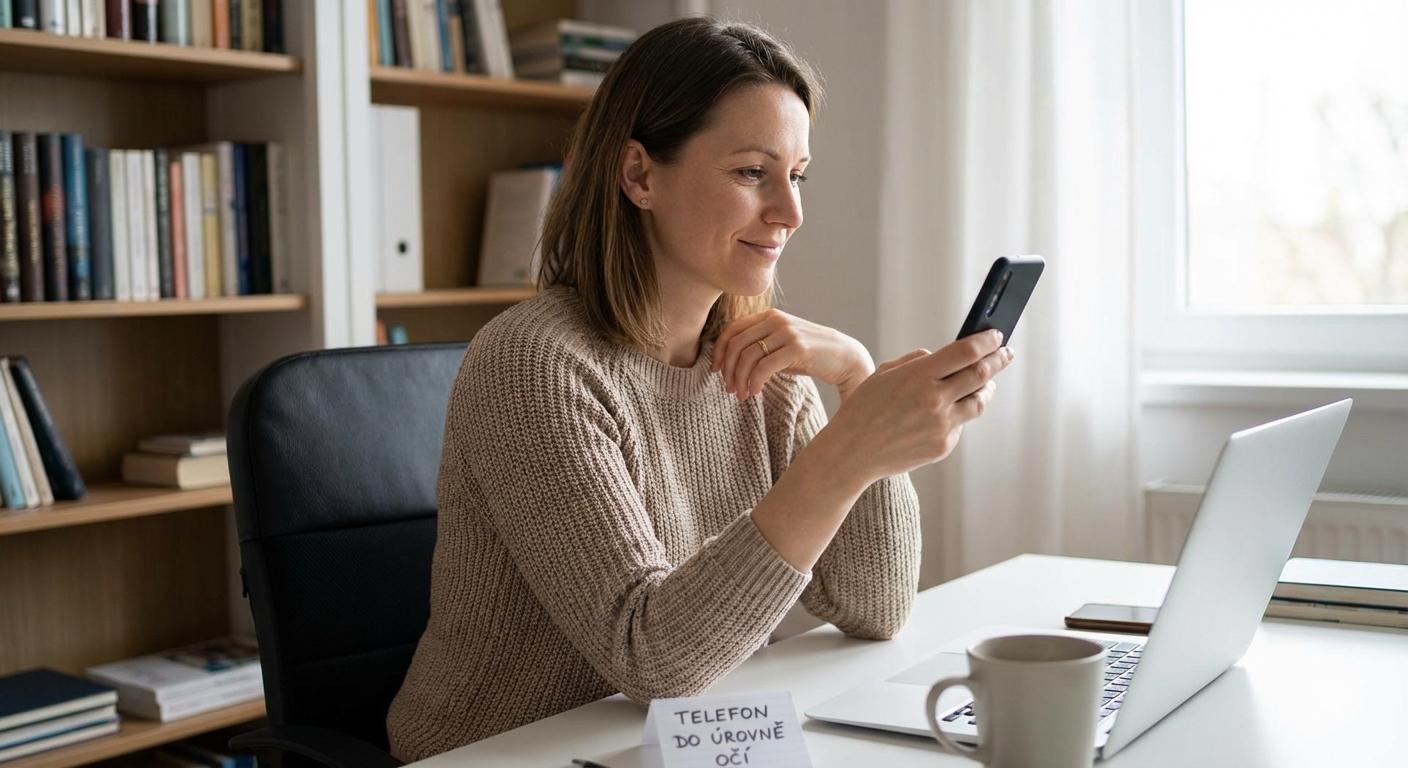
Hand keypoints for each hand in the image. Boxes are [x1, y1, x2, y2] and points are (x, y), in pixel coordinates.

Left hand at [711, 309, 875, 401]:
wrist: (843, 357)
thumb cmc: (807, 355)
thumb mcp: (779, 345)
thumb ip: (758, 345)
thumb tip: (728, 362)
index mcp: (768, 316)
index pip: (732, 329)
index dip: (719, 351)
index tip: (716, 371)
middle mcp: (776, 320)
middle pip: (737, 344)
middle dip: (728, 369)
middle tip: (729, 389)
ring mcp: (787, 332)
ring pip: (748, 356)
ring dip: (740, 379)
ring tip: (741, 395)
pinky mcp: (797, 348)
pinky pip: (765, 367)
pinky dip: (755, 382)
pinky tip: (755, 391)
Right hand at [818, 330, 1013, 485]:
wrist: (852, 452)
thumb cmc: (864, 408)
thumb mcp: (884, 374)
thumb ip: (918, 362)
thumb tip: (947, 357)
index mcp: (919, 375)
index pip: (966, 352)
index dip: (987, 341)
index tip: (997, 336)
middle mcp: (935, 399)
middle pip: (981, 374)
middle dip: (998, 360)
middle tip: (1005, 353)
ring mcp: (941, 425)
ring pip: (979, 401)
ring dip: (987, 388)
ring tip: (988, 382)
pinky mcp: (943, 446)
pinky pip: (960, 424)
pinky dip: (958, 414)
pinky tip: (950, 410)